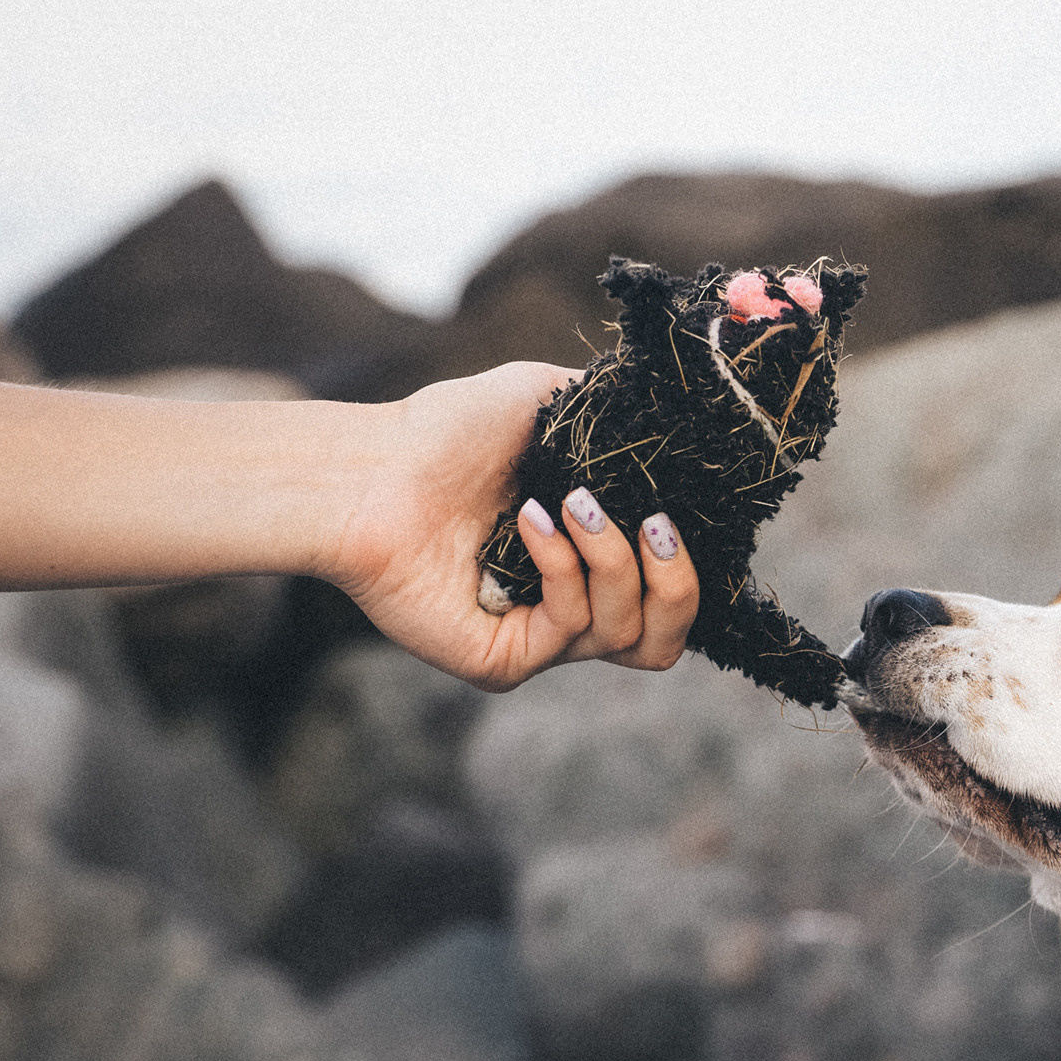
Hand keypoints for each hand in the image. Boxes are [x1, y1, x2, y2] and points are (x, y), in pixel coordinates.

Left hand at [323, 363, 701, 691]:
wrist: (371, 467)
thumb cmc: (444, 434)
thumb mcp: (550, 399)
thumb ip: (617, 412)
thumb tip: (680, 416)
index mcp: (587, 565)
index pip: (670, 597)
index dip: (689, 563)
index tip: (678, 506)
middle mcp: (567, 610)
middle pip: (665, 642)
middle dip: (680, 582)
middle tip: (657, 524)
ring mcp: (536, 641)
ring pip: (629, 635)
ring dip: (613, 557)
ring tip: (570, 500)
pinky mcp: (502, 661)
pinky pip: (571, 628)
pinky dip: (564, 567)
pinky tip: (529, 520)